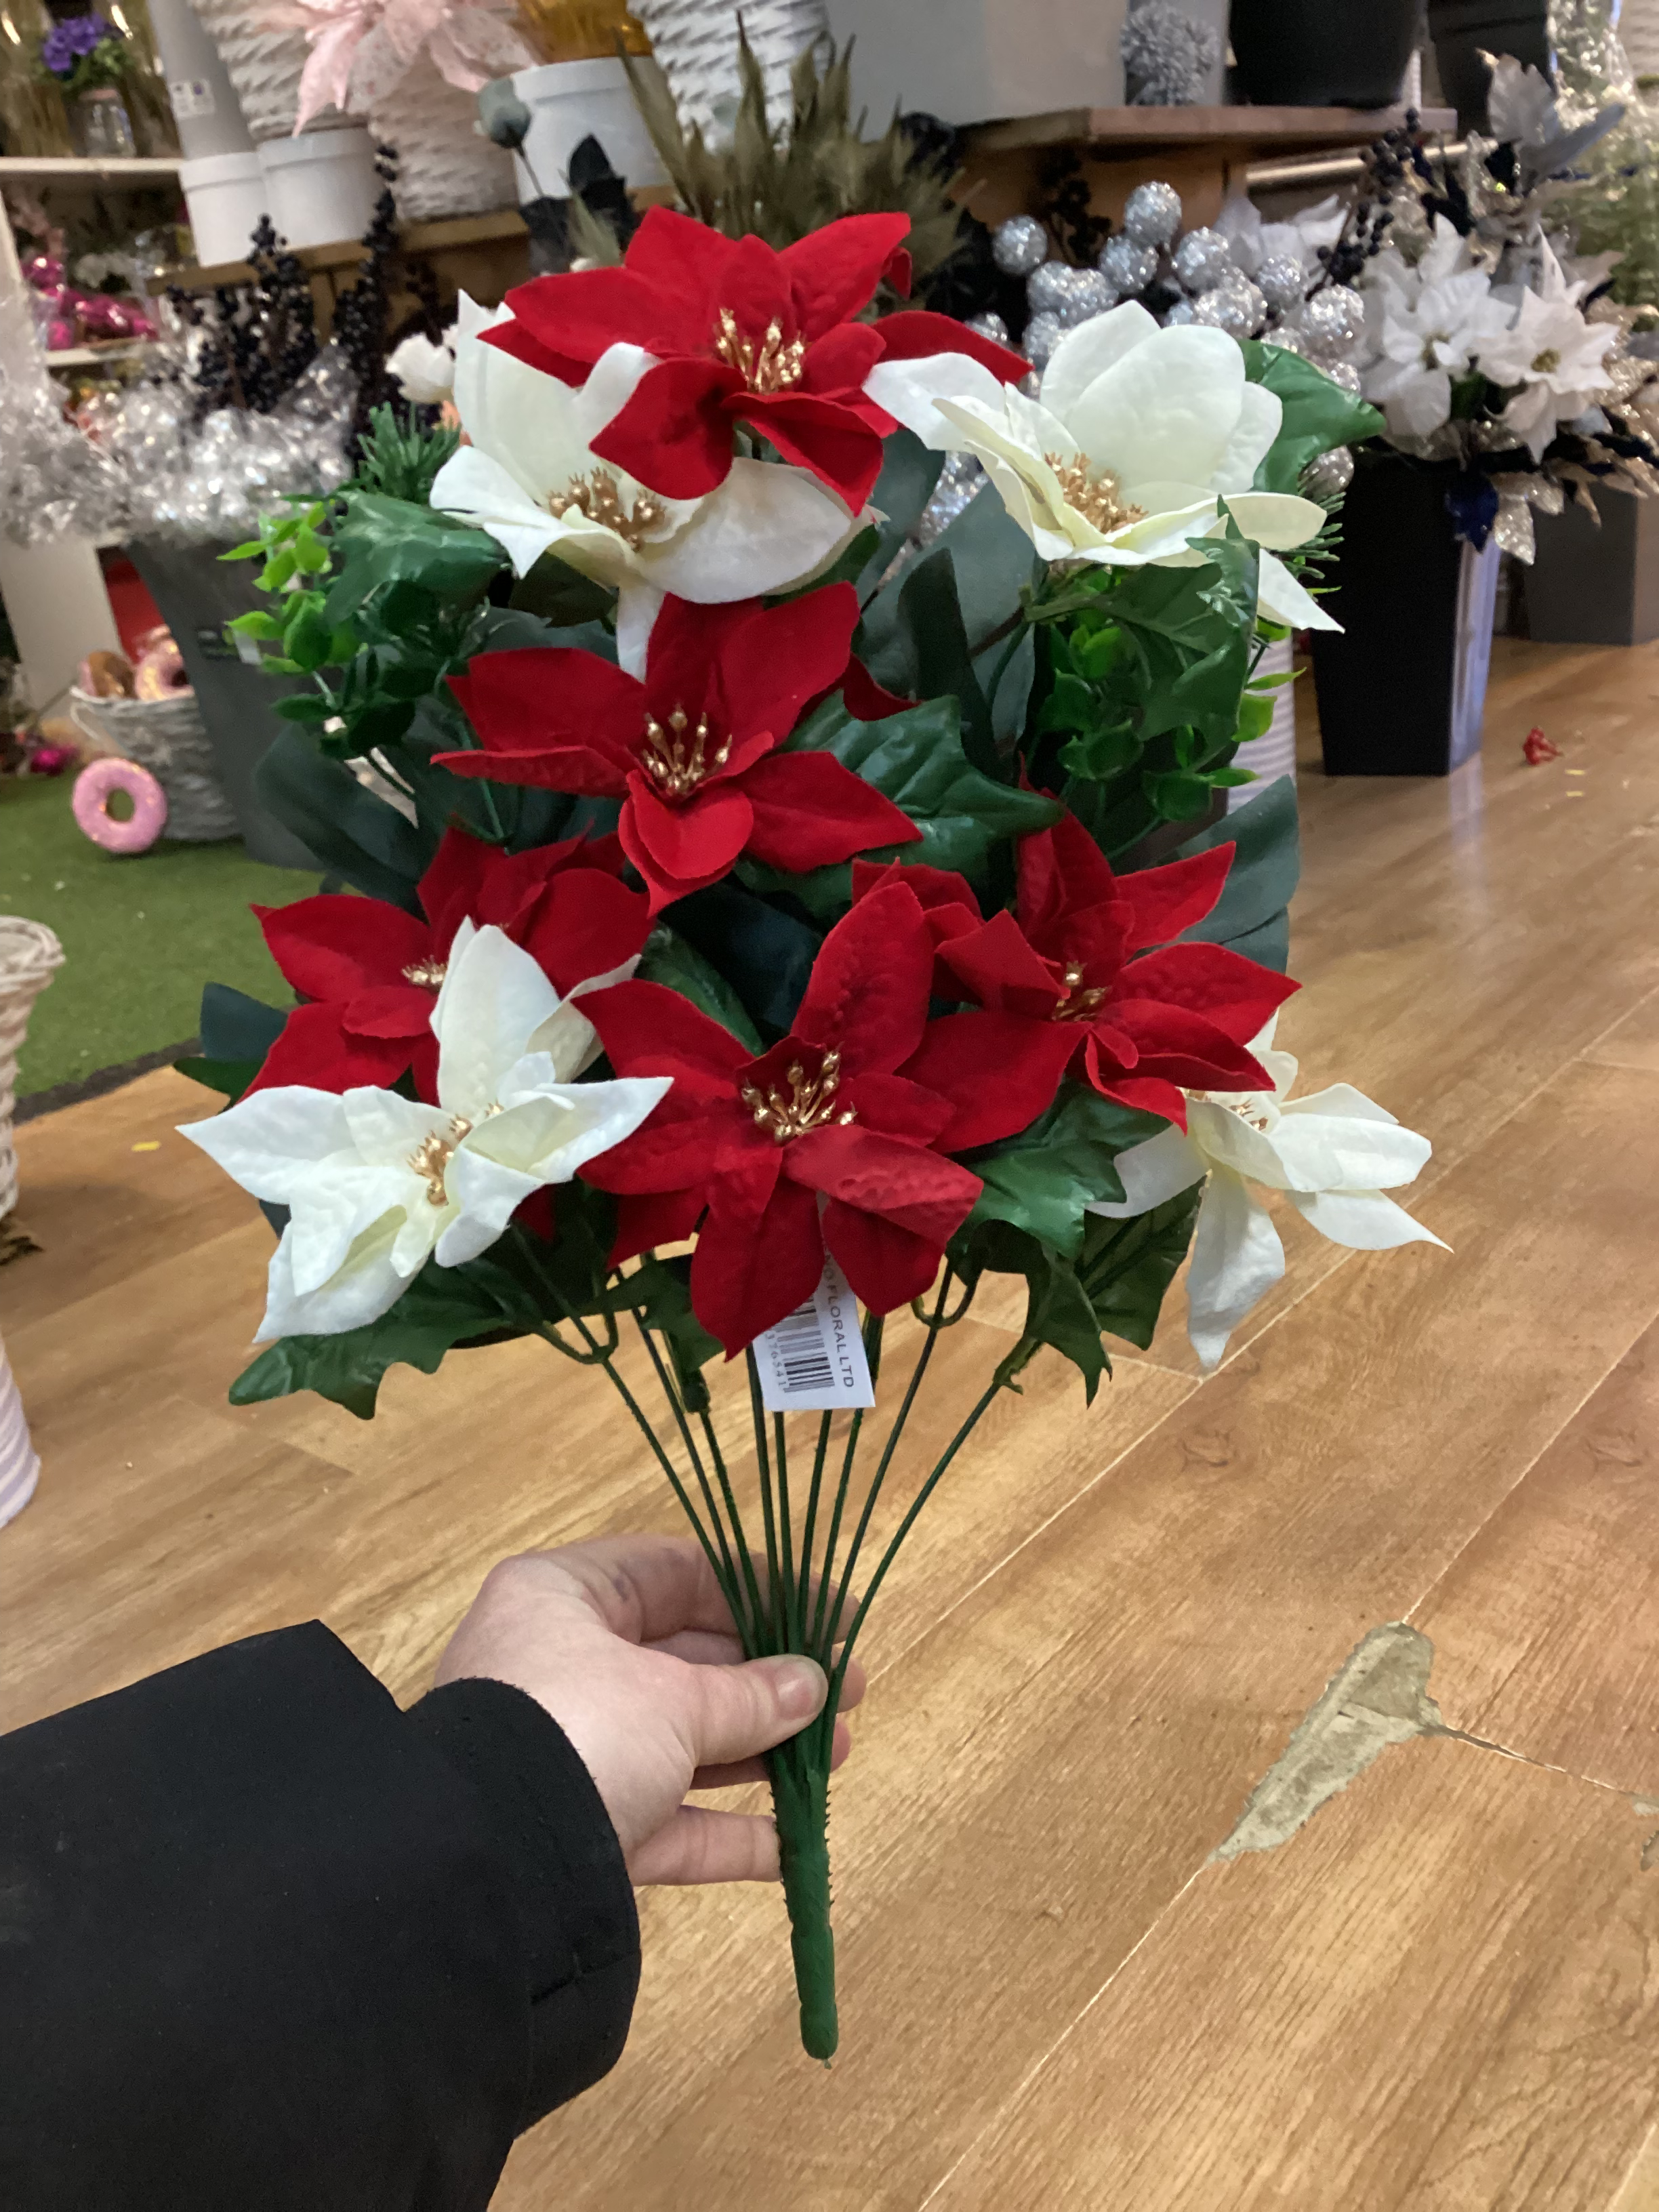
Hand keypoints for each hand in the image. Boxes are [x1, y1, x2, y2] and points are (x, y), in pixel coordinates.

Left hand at [434, 1535, 864, 1884]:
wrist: (486, 1870)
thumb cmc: (579, 1732)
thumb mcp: (674, 1700)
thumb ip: (750, 1694)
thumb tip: (814, 1685)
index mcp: (562, 1599)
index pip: (676, 1571)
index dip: (763, 1591)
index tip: (837, 1616)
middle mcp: (558, 1667)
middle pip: (683, 1659)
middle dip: (771, 1679)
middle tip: (851, 1692)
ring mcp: (568, 1754)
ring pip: (679, 1743)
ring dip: (761, 1751)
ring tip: (840, 1754)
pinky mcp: (580, 1835)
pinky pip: (665, 1823)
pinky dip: (726, 1832)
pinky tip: (792, 1842)